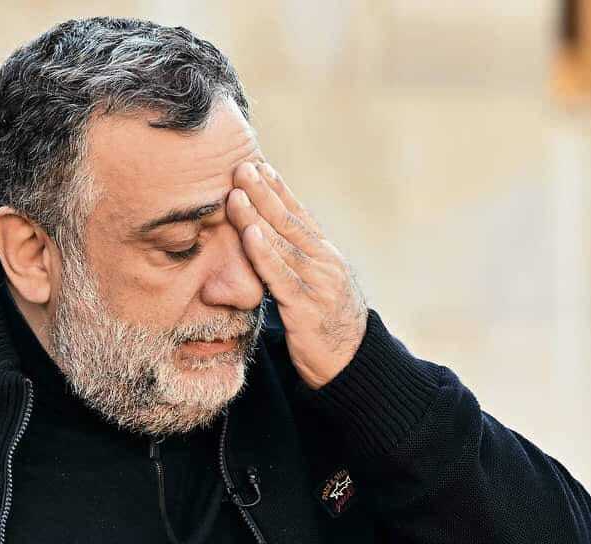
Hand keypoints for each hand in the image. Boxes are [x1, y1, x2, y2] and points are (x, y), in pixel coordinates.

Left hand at [227, 162, 367, 388]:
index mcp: (325, 255)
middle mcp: (325, 262)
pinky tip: (250, 235)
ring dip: (257, 216)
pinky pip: (282, 278)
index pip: (299, 214)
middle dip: (264, 191)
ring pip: (284, 243)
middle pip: (289, 220)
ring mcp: (319, 284)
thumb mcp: (315, 287)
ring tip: (236, 192)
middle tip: (242, 166)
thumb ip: (294, 264)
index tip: (258, 165)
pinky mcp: (307, 310)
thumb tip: (267, 241)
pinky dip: (265, 254)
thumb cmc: (328, 325)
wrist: (354, 365)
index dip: (278, 189)